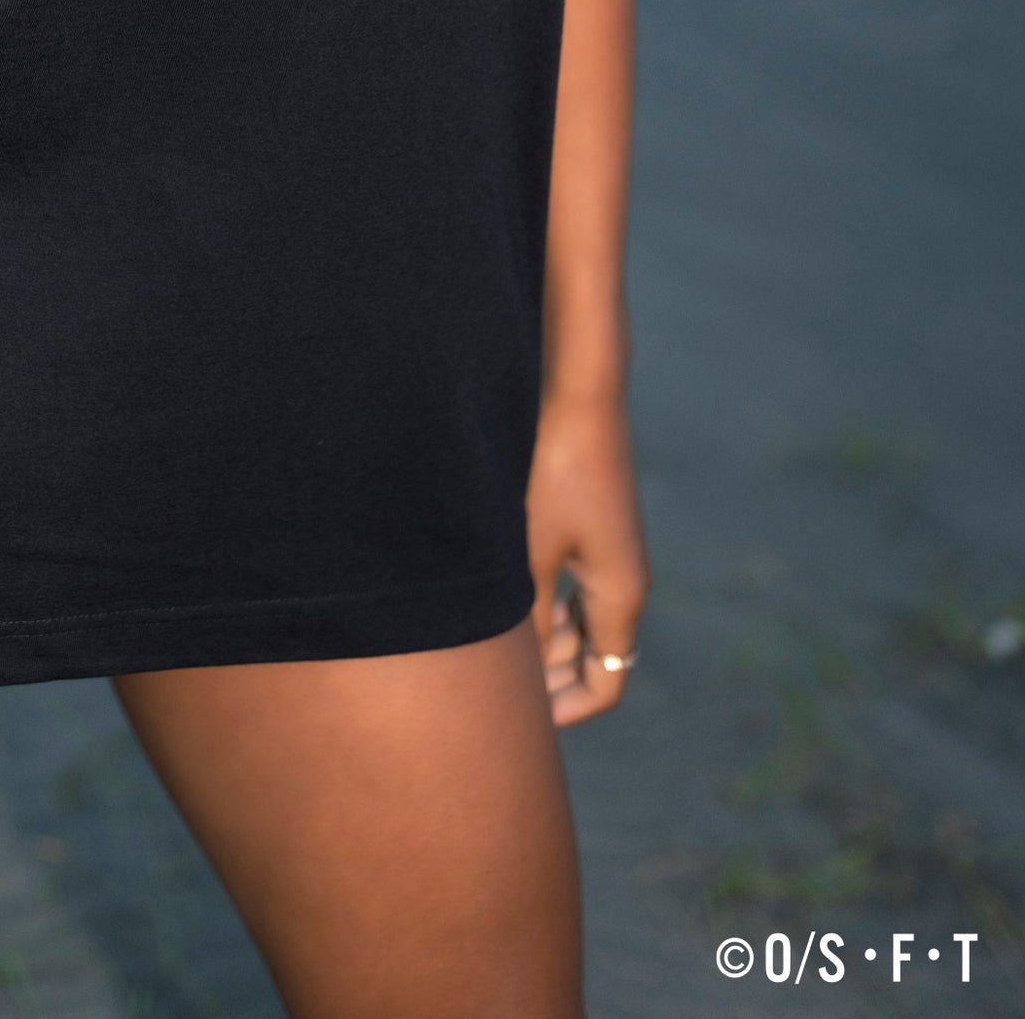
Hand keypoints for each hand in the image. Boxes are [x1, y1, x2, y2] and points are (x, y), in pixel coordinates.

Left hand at [525, 389, 649, 726]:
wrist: (581, 395)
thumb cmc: (553, 471)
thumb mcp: (531, 552)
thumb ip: (529, 620)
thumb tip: (519, 677)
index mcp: (620, 598)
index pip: (605, 685)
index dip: (563, 711)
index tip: (518, 723)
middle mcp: (625, 583)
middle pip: (596, 660)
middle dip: (550, 683)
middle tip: (497, 695)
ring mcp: (613, 556)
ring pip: (583, 625)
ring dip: (546, 644)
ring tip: (493, 653)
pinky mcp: (596, 529)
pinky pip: (576, 590)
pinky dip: (547, 608)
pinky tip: (506, 602)